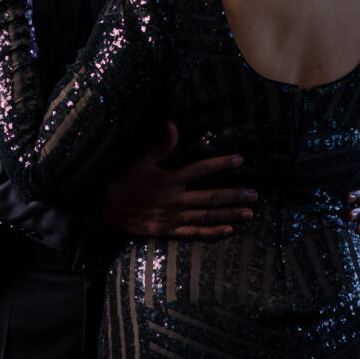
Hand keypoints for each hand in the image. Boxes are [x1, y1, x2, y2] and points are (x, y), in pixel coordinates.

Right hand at [104, 122, 257, 239]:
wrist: (105, 207)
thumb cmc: (123, 180)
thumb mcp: (140, 160)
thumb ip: (161, 145)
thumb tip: (173, 124)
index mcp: (170, 179)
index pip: (201, 169)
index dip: (221, 164)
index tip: (239, 160)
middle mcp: (175, 200)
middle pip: (210, 197)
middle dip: (234, 195)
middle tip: (254, 194)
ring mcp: (173, 217)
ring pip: (206, 216)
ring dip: (229, 214)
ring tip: (249, 213)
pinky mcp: (168, 231)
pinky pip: (194, 233)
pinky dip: (211, 232)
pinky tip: (228, 230)